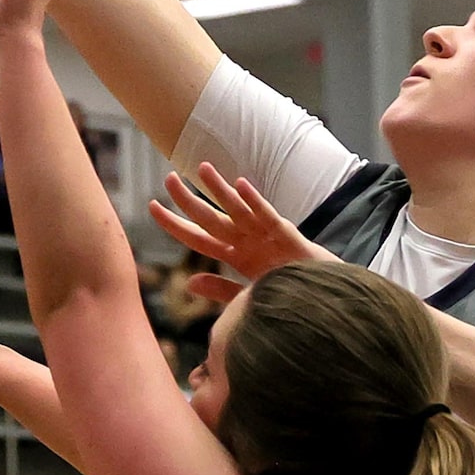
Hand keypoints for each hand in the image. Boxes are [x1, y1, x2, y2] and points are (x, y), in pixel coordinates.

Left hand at [148, 161, 331, 297]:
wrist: (323, 305)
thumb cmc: (289, 299)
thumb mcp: (249, 298)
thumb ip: (221, 290)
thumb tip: (189, 282)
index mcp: (235, 256)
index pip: (197, 238)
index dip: (174, 224)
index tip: (151, 206)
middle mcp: (247, 243)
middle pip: (211, 220)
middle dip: (188, 201)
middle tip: (168, 179)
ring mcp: (267, 238)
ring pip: (237, 210)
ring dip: (219, 190)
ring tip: (201, 169)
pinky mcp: (288, 238)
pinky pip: (268, 217)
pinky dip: (255, 202)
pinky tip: (240, 185)